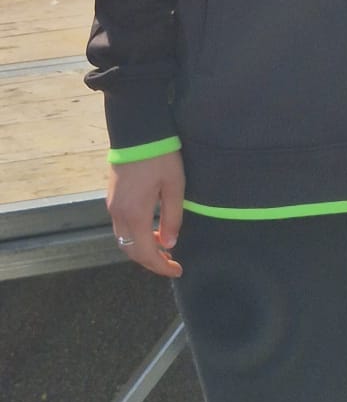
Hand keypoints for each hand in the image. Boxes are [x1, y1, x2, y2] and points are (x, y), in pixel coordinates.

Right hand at [106, 152, 184, 278]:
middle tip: (172, 263)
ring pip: (124, 240)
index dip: (161, 266)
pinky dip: (135, 236)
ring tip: (163, 248)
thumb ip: (172, 217)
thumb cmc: (160, 157)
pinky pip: (121, 227)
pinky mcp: (112, 197)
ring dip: (142, 249)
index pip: (146, 253)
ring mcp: (113, 206)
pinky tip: (150, 230)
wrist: (137, 131)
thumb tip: (169, 244)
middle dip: (151, 261)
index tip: (178, 270)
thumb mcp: (174, 186)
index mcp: (135, 215)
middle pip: (131, 251)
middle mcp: (119, 215)